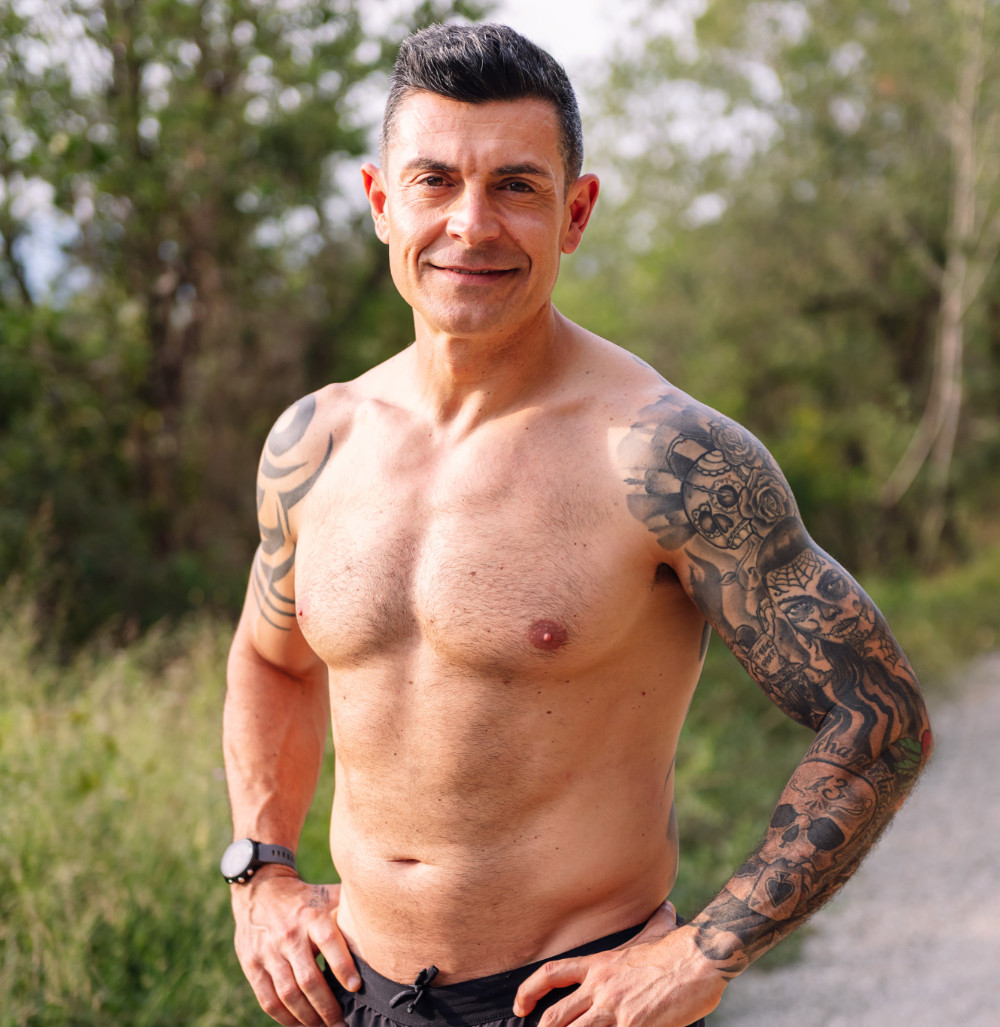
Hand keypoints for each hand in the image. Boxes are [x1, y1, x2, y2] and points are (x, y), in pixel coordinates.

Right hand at [231, 869, 359, 1026]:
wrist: (262, 890)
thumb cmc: (307, 900)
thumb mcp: (328, 898)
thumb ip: (350, 913)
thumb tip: (385, 925)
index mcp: (312, 917)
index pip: (329, 941)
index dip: (342, 966)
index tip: (356, 987)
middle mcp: (290, 935)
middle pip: (308, 978)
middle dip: (327, 1007)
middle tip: (341, 1023)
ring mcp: (268, 952)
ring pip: (288, 994)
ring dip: (307, 1017)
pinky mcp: (252, 965)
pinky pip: (268, 999)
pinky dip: (284, 1018)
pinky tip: (300, 1024)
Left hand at [513, 902, 725, 1026]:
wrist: (699, 959)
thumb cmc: (679, 949)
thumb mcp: (657, 932)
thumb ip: (654, 923)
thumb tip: (665, 907)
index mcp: (600, 965)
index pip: (552, 974)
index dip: (529, 990)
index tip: (520, 1006)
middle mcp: (601, 987)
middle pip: (556, 1016)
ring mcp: (614, 1009)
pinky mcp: (632, 1026)